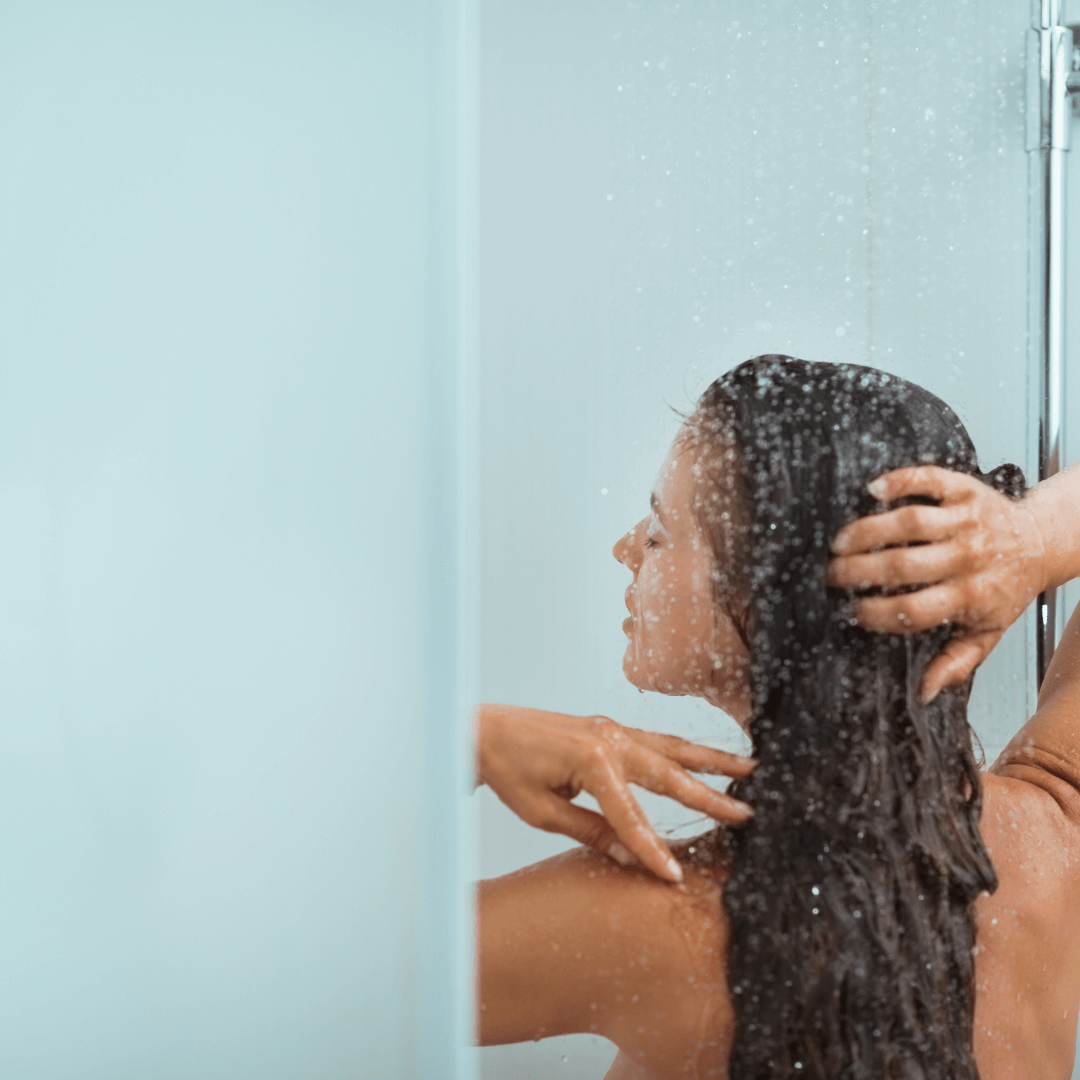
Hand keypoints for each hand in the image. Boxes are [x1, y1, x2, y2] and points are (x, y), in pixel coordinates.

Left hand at [475, 703, 755, 882]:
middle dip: (709, 795)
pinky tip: (704, 756)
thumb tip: (632, 859)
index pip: (633, 815)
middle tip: (748, 813)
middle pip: (668, 773)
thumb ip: (592, 831)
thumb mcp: (544, 813)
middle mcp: (609, 739)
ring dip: (711, 760)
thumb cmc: (507, 771)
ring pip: (671, 747)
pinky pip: (654, 738)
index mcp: (593, 760)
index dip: (654, 849)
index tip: (677, 876)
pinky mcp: (608, 727)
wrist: (483, 731)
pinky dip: (684, 748)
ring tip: (750, 768)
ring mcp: (611, 728)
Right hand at [828, 466, 1046, 702]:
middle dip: (857, 571)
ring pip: (909, 521)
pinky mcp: (965, 489)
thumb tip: (924, 692)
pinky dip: (897, 481)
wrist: (1040, 543)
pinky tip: (871, 491)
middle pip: (903, 565)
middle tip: (832, 575)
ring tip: (839, 542)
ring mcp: (968, 521)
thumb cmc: (1006, 589)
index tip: (853, 612)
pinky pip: (928, 480)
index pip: (911, 610)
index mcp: (972, 598)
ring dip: (866, 531)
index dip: (875, 613)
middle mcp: (970, 558)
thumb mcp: (986, 633)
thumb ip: (955, 663)